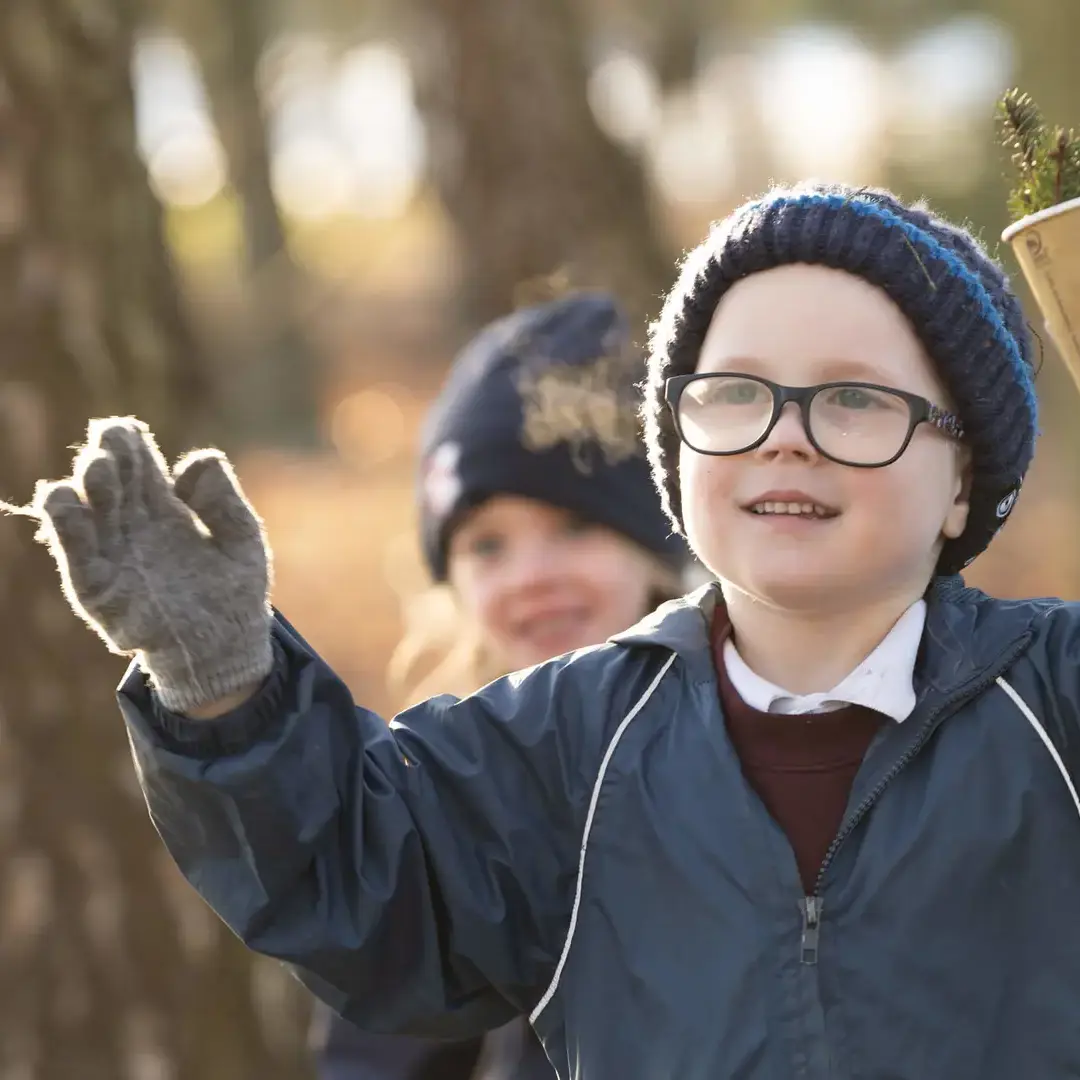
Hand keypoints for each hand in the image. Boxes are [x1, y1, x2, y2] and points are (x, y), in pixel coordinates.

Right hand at [25, 417, 273, 712]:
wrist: (226, 650)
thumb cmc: (235, 593)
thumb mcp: (242, 540)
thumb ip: (225, 502)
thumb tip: (199, 460)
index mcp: (165, 510)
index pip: (139, 468)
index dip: (129, 446)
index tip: (127, 429)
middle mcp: (132, 528)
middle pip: (111, 484)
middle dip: (108, 459)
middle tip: (109, 441)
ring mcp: (113, 558)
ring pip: (88, 515)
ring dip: (87, 489)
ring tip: (97, 468)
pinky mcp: (99, 590)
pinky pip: (76, 557)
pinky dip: (68, 529)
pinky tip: (63, 501)